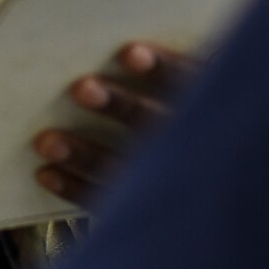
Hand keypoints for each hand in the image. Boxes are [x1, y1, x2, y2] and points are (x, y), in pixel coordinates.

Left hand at [32, 41, 197, 207]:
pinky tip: (47, 173)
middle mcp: (206, 151)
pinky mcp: (152, 215)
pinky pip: (111, 204)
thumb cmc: (207, 133)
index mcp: (222, 111)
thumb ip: (178, 78)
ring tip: (46, 140)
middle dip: (120, 107)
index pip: (197, 84)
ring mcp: (179, 188)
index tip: (130, 52)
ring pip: (130, 169)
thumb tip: (118, 53)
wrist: (211, 211)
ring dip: (84, 153)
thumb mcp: (207, 97)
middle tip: (80, 88)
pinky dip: (75, 188)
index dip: (164, 68)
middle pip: (160, 126)